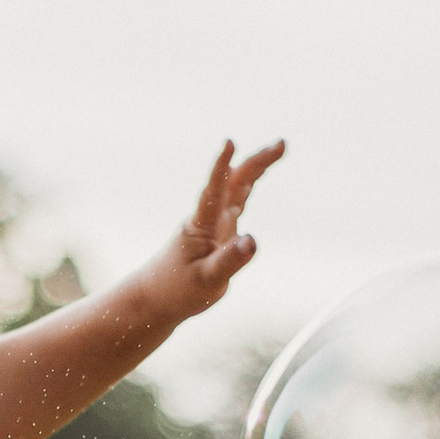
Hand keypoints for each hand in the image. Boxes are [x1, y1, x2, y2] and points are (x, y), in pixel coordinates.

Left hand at [137, 138, 284, 330]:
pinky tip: (256, 176)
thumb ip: (230, 261)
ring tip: (278, 149)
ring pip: (237, 187)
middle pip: (234, 181)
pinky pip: (236, 200)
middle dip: (256, 161)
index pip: (213, 191)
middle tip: (282, 144)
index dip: (221, 166)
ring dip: (256, 167)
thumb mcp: (207, 280)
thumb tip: (252, 241)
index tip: (229, 142)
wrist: (158, 296)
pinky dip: (248, 184)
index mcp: (201, 226)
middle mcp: (209, 218)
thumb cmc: (178, 291)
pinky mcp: (219, 230)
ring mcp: (214, 222)